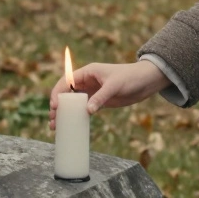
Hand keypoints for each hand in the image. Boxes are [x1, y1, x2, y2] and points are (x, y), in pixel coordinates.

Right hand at [48, 61, 170, 129]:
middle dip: (57, 106)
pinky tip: (70, 126)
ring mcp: (92, 92)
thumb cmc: (130, 77)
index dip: (58, 92)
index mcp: (87, 72)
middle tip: (52, 119)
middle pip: (66, 93)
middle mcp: (87, 81)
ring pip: (72, 103)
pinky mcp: (99, 101)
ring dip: (63, 113)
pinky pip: (83, 109)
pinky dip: (75, 117)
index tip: (55, 105)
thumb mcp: (115, 86)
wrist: (146, 81)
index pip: (66, 81)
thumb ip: (101, 97)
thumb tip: (88, 111)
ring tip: (55, 126)